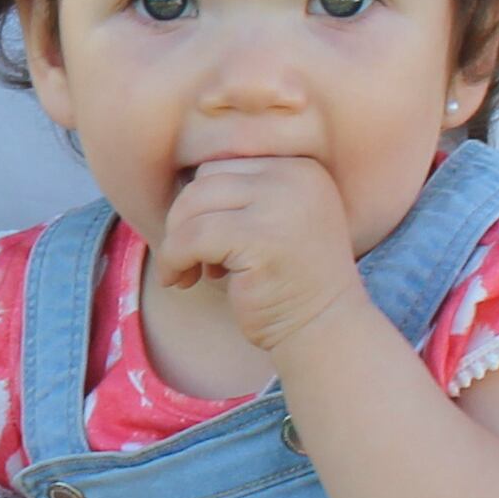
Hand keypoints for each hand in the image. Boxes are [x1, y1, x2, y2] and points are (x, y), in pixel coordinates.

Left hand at [152, 153, 363, 356]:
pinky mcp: (260, 238)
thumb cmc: (289, 283)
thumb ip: (242, 196)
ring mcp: (280, 204)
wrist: (325, 331)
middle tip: (191, 260)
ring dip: (176, 240)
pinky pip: (191, 237)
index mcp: (301, 168)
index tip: (207, 243)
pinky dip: (173, 259)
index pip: (224, 166)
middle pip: (205, 179)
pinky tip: (179, 280)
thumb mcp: (275, 222)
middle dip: (186, 220)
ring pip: (193, 204)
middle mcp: (295, 176)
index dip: (204, 206)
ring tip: (186, 272)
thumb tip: (178, 185)